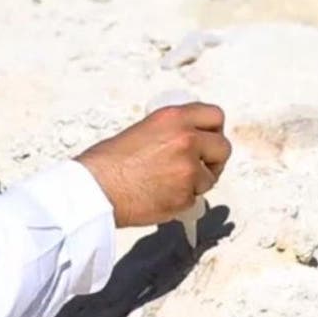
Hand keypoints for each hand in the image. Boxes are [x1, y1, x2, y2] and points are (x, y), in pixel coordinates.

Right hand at [77, 102, 230, 226]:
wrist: (94, 190)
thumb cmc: (108, 162)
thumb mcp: (143, 130)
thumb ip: (171, 133)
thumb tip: (190, 144)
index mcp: (174, 118)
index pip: (215, 116)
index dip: (214, 130)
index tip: (209, 140)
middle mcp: (186, 140)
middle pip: (223, 148)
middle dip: (213, 159)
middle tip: (199, 166)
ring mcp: (188, 170)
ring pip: (210, 178)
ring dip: (196, 183)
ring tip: (170, 184)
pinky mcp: (185, 196)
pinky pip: (194, 199)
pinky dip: (182, 201)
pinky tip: (160, 196)